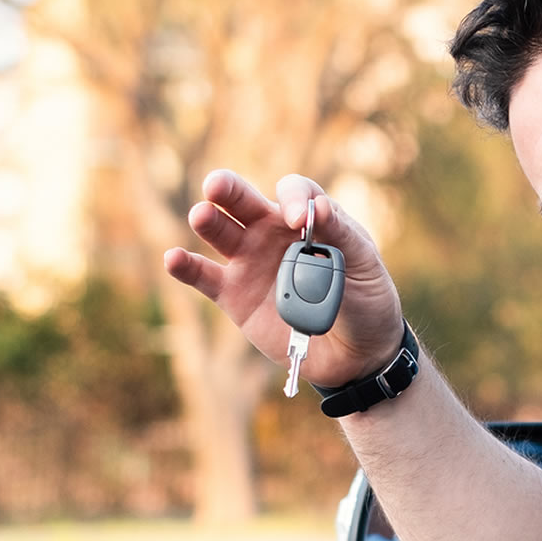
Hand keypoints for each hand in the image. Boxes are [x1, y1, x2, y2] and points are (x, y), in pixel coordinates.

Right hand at [163, 170, 406, 385]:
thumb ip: (341, 236)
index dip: (293, 199)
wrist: (357, 354)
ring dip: (208, 220)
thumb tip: (319, 207)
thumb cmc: (367, 300)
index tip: (298, 221)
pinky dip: (185, 267)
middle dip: (228, 189)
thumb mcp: (363, 264)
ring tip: (202, 215)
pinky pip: (204, 277)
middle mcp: (272, 233)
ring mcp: (250, 263)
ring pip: (220, 232)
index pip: (293, 191)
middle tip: (216, 186)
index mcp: (309, 218)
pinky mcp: (234, 297)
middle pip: (243, 200)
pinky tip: (174, 259)